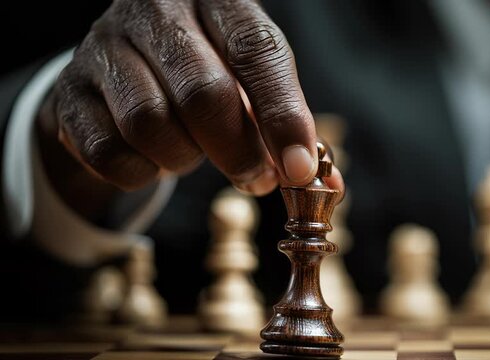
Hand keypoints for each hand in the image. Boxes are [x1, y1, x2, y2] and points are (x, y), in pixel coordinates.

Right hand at [41, 0, 342, 195]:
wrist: (127, 64)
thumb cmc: (207, 70)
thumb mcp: (251, 79)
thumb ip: (285, 122)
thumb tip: (325, 182)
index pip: (255, 51)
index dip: (283, 116)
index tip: (300, 169)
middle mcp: (155, 10)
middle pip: (202, 91)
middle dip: (238, 151)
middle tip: (258, 179)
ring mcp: (104, 46)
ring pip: (150, 123)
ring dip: (184, 159)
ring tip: (196, 155)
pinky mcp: (71, 89)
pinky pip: (109, 152)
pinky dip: (143, 172)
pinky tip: (156, 159)